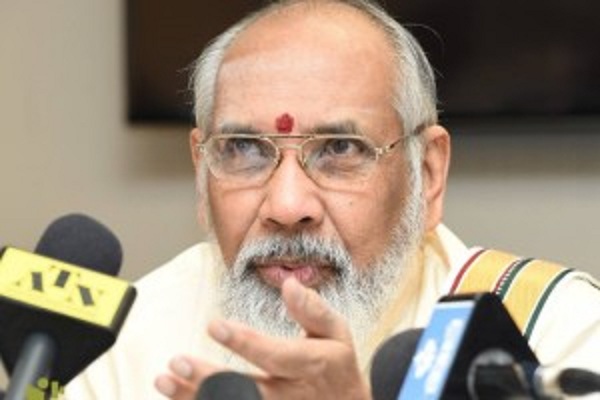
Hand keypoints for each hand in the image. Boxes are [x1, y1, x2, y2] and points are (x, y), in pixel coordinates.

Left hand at [154, 277, 370, 399]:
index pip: (275, 354)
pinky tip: (179, 398)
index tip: (214, 326)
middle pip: (247, 390)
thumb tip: (288, 283)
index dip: (244, 341)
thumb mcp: (336, 333)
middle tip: (176, 362)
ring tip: (164, 382)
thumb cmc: (335, 365)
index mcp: (311, 366)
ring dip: (195, 397)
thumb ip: (313, 310)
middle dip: (209, 378)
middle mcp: (292, 395)